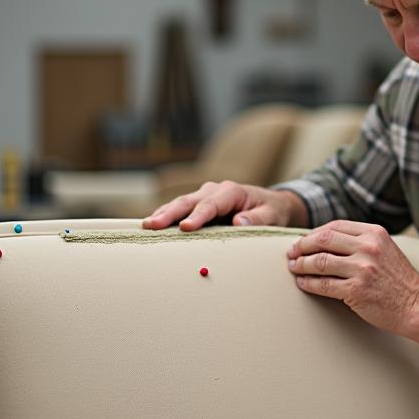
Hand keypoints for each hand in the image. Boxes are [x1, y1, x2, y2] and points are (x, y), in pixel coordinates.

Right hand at [142, 180, 302, 231]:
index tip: (185, 228)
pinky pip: (180, 208)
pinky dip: (166, 215)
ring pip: (180, 203)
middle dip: (170, 213)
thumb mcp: (272, 216)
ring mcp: (204, 195)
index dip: (197, 216)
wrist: (272, 205)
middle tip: (152, 225)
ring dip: (163, 213)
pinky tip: (152, 224)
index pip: (211, 205)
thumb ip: (258, 219)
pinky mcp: (199, 204)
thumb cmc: (272, 211)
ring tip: (146, 225)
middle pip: (189, 201)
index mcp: (232, 192)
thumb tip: (240, 222)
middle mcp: (214, 190)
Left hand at [286, 220, 418, 336]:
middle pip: (323, 239)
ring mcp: (362, 269)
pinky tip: (302, 283)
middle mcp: (368, 247)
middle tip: (290, 253)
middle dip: (302, 246)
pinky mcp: (357, 290)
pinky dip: (308, 283)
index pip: (334, 226)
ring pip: (320, 262)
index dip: (314, 233)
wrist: (418, 305)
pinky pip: (323, 284)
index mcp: (374, 233)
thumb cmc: (399, 280)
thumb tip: (326, 240)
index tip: (303, 241)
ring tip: (293, 268)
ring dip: (301, 265)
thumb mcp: (385, 249)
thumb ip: (362, 242)